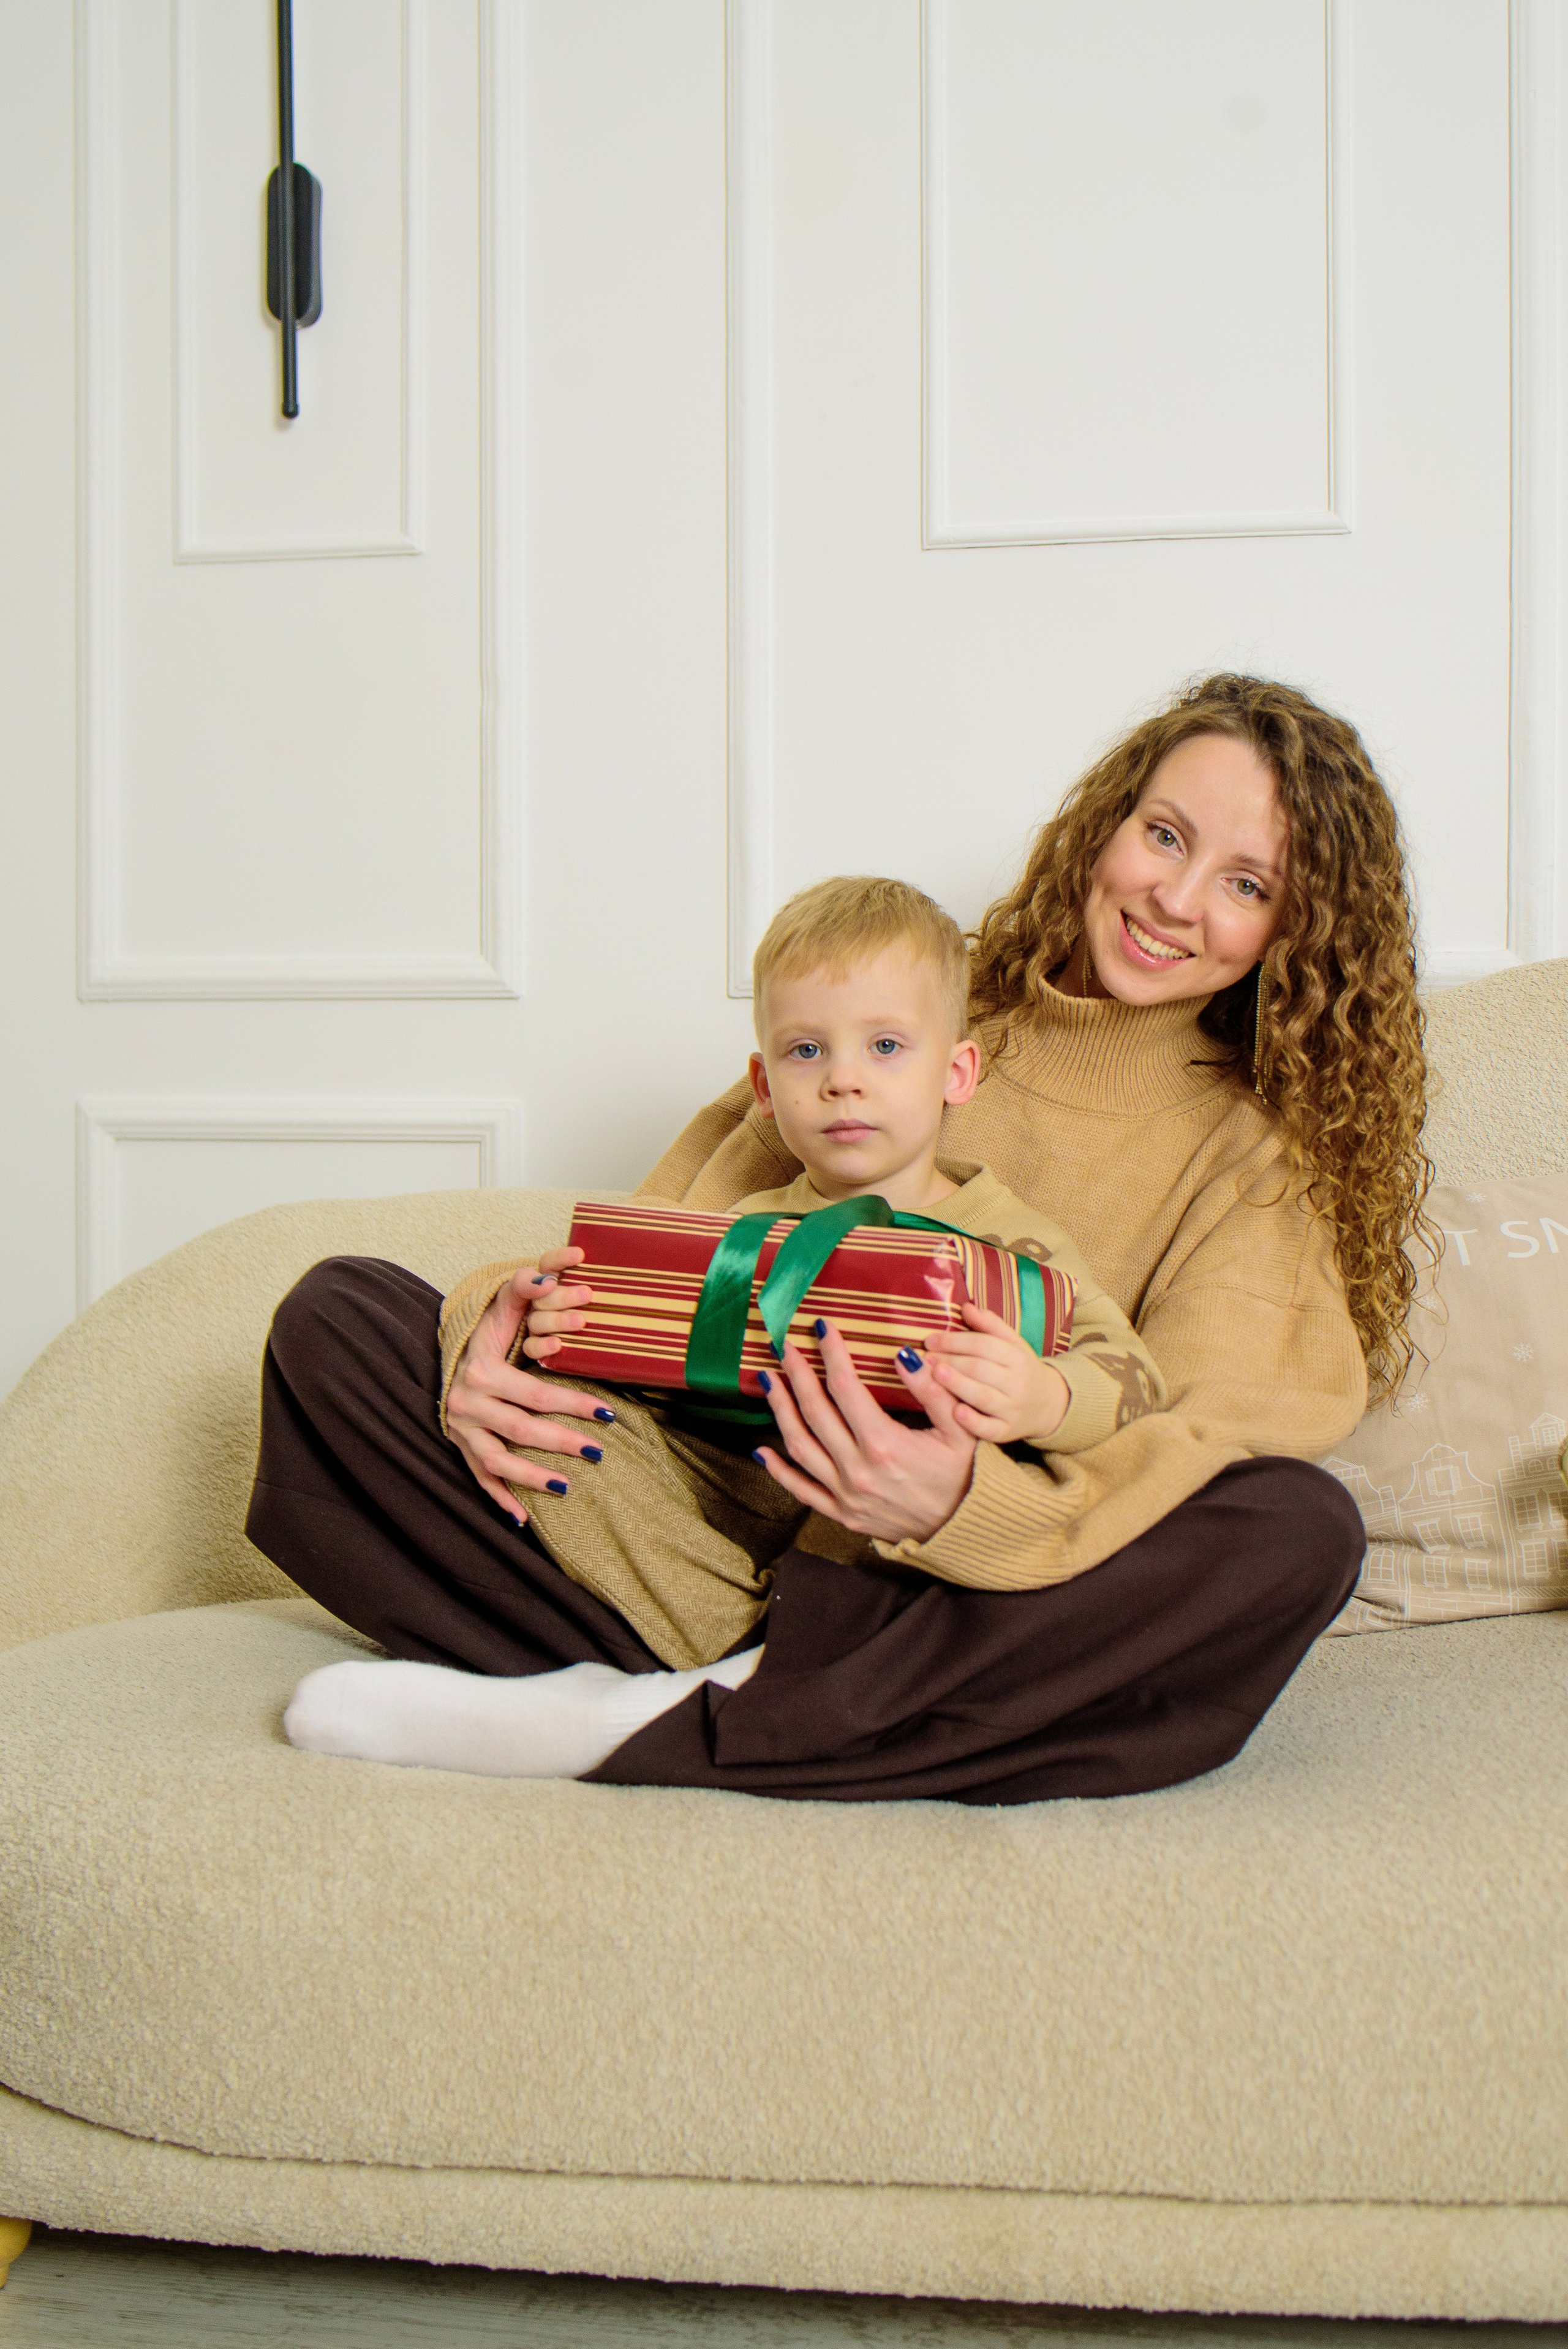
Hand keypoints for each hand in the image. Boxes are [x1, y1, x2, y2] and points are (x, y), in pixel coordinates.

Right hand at [446, 1249, 609, 1521]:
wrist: (446, 1352)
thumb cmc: (486, 1331)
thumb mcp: (501, 1306)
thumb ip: (525, 1286)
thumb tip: (551, 1275)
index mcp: (482, 1370)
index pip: (534, 1392)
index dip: (573, 1403)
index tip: (609, 1412)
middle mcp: (468, 1403)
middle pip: (521, 1428)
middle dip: (561, 1440)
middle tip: (599, 1451)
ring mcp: (461, 1429)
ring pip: (498, 1460)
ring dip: (531, 1476)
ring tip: (567, 1486)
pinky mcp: (459, 1446)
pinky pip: (478, 1478)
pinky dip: (498, 1499)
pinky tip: (522, 1519)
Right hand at [519, 1251, 594, 1361]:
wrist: (575, 1348)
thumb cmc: (592, 1312)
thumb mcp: (596, 1292)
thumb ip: (600, 1279)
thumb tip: (632, 1261)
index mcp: (549, 1281)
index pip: (549, 1264)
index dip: (561, 1258)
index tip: (580, 1255)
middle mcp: (538, 1300)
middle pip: (544, 1294)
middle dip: (565, 1294)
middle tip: (587, 1294)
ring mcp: (533, 1322)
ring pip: (538, 1319)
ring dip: (558, 1319)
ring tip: (581, 1321)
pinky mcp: (531, 1345)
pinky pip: (531, 1346)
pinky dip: (543, 1345)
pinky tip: (558, 1344)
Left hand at [751, 1319, 977, 1546]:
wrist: (959, 1528)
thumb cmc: (960, 1475)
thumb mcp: (959, 1430)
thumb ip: (933, 1391)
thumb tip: (905, 1355)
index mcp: (885, 1445)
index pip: (846, 1389)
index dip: (832, 1355)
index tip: (822, 1329)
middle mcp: (857, 1469)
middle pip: (815, 1411)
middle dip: (797, 1373)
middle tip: (785, 1346)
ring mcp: (844, 1494)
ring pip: (799, 1445)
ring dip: (780, 1409)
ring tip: (768, 1381)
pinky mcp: (840, 1512)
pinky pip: (800, 1489)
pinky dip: (777, 1469)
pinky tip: (761, 1448)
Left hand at [922, 1302, 1069, 1443]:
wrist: (1049, 1405)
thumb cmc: (1021, 1370)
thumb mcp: (1013, 1344)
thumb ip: (990, 1325)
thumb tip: (966, 1307)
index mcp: (1017, 1357)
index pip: (983, 1344)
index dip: (954, 1340)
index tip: (930, 1340)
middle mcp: (1017, 1382)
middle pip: (979, 1368)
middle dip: (950, 1361)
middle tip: (924, 1358)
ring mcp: (1013, 1409)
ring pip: (983, 1396)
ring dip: (957, 1384)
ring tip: (934, 1374)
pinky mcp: (1008, 1431)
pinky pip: (990, 1428)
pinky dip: (973, 1421)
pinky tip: (956, 1412)